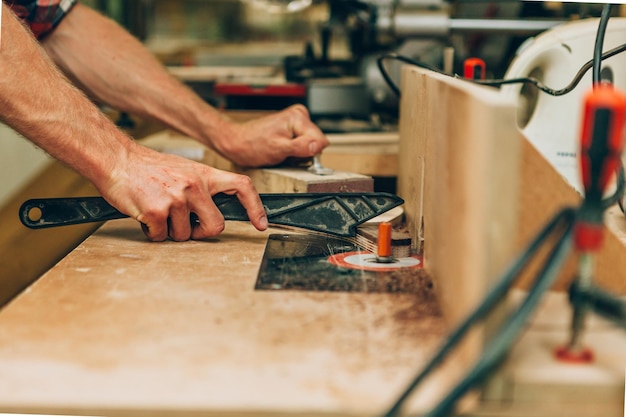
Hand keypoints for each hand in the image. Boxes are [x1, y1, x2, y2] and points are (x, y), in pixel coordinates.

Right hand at [100, 142, 267, 241]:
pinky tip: (145, 214)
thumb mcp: (184, 170)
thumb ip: (201, 188)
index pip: (241, 186)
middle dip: (201, 233)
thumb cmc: (148, 168)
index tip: (260, 224)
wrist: (116, 160)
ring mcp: (177, 199)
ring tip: (158, 211)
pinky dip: (152, 232)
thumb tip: (212, 211)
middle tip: (186, 225)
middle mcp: (195, 186)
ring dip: (170, 231)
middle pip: (216, 226)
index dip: (255, 207)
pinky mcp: (157, 211)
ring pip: (184, 235)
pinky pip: (161, 237)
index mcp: (204, 174)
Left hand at [214, 104, 329, 166]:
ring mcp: (297, 122)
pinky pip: (303, 145)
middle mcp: (300, 115)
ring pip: (310, 145)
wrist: (238, 142)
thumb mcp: (279, 149)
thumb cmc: (252, 145)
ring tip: (282, 152)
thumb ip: (301, 147)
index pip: (321, 141)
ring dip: (298, 154)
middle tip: (286, 154)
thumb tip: (318, 146)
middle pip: (316, 143)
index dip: (311, 153)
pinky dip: (294, 152)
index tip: (296, 156)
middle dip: (303, 153)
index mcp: (298, 117)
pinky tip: (282, 151)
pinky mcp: (293, 129)